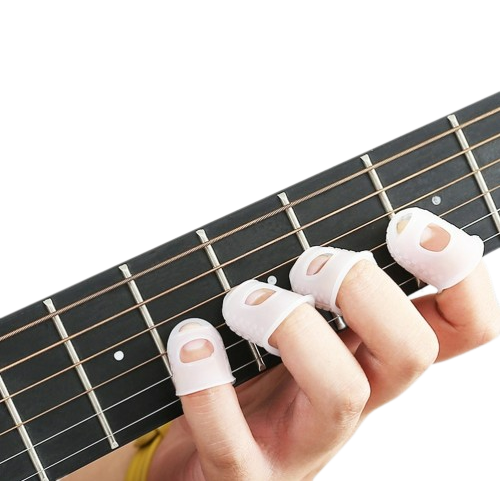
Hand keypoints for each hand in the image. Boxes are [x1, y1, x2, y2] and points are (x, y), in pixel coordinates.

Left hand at [148, 258, 499, 479]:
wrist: (197, 454)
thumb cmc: (248, 376)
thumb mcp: (289, 323)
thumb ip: (306, 281)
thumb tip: (309, 210)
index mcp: (368, 356)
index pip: (459, 325)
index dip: (458, 274)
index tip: (410, 228)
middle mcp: (349, 398)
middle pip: (411, 352)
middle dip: (362, 287)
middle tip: (307, 266)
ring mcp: (300, 443)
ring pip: (341, 394)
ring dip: (290, 326)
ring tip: (242, 301)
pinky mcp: (244, 476)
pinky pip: (236, 449)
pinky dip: (210, 386)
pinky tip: (191, 343)